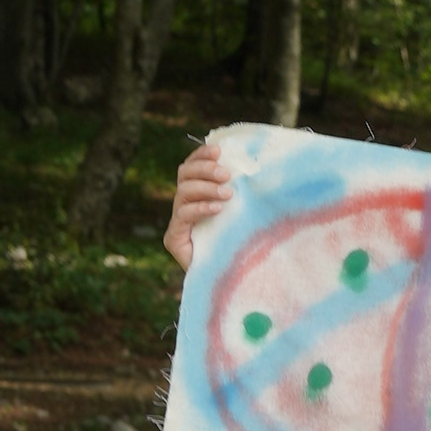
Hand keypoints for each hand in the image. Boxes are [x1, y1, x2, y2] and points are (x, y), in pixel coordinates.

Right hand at [165, 140, 231, 272]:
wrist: (229, 281)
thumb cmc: (240, 245)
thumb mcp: (242, 214)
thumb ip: (241, 193)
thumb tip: (257, 167)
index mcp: (197, 194)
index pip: (192, 167)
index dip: (202, 156)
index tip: (219, 150)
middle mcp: (183, 205)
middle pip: (184, 175)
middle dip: (205, 170)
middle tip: (226, 173)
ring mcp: (177, 222)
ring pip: (183, 192)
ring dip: (206, 188)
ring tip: (228, 193)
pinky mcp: (173, 239)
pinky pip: (183, 216)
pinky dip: (200, 208)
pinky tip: (218, 208)